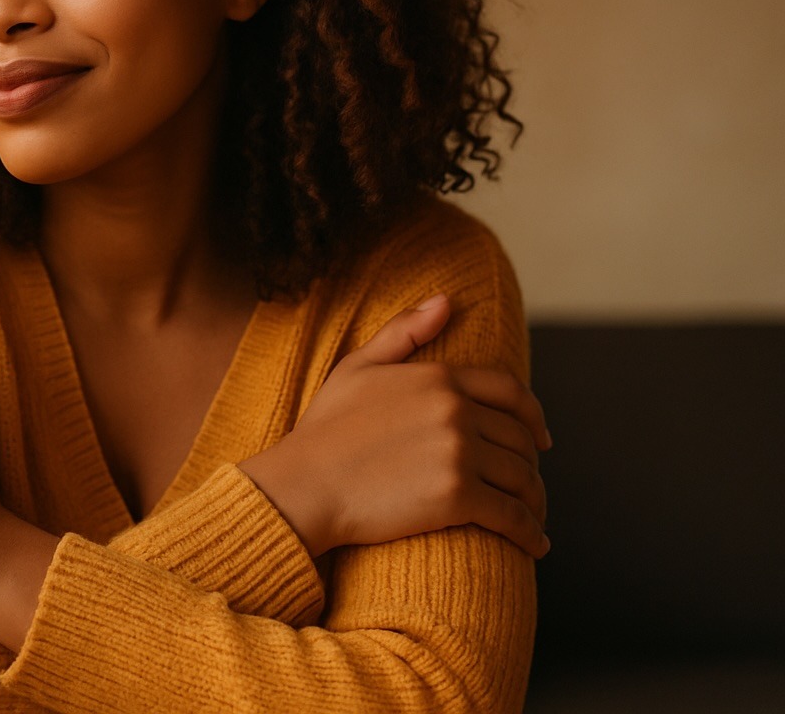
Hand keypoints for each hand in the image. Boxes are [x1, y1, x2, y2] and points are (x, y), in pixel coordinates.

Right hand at [239, 293, 551, 558]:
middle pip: (520, 439)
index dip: (534, 416)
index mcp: (438, 378)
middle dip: (531, 465)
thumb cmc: (324, 429)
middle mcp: (455, 411)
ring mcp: (458, 453)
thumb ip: (403, 331)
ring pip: (522, 478)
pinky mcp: (457, 497)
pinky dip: (531, 533)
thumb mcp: (357, 367)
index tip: (542, 438)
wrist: (304, 484)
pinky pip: (512, 516)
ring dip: (534, 502)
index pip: (511, 392)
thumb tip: (446, 300)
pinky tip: (535, 545)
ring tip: (532, 517)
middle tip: (529, 486)